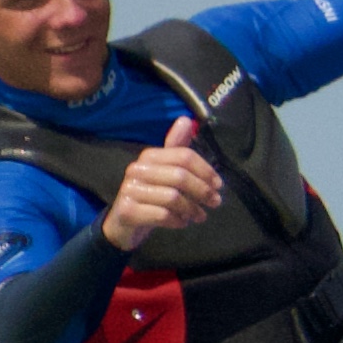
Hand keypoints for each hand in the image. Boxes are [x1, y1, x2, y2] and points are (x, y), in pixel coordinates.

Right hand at [97, 121, 225, 249]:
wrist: (123, 223)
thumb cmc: (150, 195)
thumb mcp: (165, 172)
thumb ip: (177, 150)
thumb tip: (186, 119)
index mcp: (149, 156)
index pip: (184, 157)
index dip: (205, 170)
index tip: (219, 185)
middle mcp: (136, 169)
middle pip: (180, 177)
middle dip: (203, 191)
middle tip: (215, 203)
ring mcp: (130, 190)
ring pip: (173, 198)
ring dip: (192, 209)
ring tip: (200, 216)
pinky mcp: (128, 211)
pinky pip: (162, 215)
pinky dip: (178, 220)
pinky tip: (182, 222)